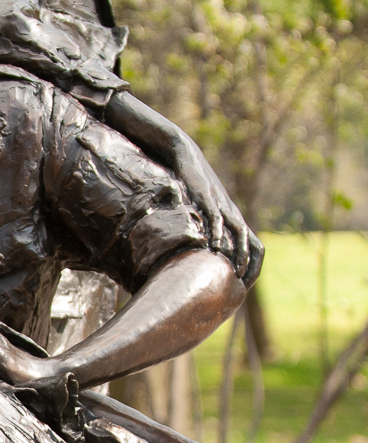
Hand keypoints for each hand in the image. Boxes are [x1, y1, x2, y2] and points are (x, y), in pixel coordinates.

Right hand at [172, 140, 251, 275]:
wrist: (186, 156)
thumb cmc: (192, 187)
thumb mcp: (201, 212)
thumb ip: (205, 231)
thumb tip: (198, 257)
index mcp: (236, 219)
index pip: (256, 247)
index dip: (255, 267)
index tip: (247, 285)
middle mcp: (233, 214)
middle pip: (252, 243)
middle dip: (250, 265)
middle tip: (244, 285)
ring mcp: (222, 205)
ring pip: (238, 232)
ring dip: (238, 253)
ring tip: (234, 272)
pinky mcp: (207, 198)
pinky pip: (216, 218)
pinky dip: (217, 234)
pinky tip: (213, 248)